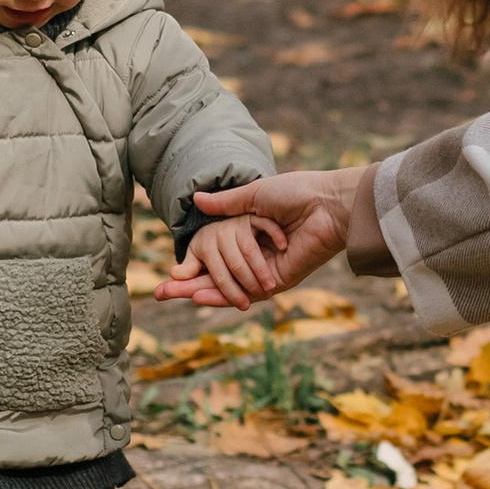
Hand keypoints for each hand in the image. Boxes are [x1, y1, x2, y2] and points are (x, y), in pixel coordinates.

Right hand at [154, 170, 363, 303]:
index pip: (215, 256)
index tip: (170, 273)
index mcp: (251, 235)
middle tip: (160, 293)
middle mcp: (258, 256)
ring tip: (172, 295)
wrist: (329, 204)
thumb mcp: (255, 195)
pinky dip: (223, 295)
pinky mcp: (279, 281)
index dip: (192, 266)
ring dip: (200, 292)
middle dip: (188, 286)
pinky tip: (200, 295)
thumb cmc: (298, 192)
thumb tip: (196, 198)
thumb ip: (226, 204)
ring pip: (229, 288)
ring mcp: (267, 270)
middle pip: (218, 276)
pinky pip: (247, 292)